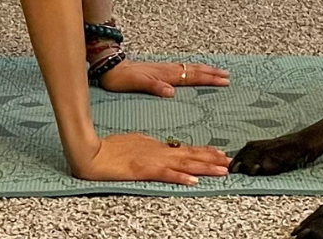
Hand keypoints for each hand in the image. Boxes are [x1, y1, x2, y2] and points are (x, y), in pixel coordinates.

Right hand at [70, 131, 229, 184]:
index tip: (220, 154)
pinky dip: (181, 177)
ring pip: (184, 163)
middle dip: (212, 159)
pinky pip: (166, 174)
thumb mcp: (134, 143)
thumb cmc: (109, 148)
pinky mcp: (143, 170)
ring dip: (204, 167)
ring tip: (222, 169)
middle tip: (231, 161)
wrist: (92, 152)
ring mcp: (152, 160)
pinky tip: (193, 180)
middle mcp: (158, 151)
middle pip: (190, 155)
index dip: (204, 152)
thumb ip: (149, 146)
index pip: (185, 149)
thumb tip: (160, 148)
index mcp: (156, 146)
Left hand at [98, 59, 230, 97]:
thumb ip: (154, 86)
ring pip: (189, 68)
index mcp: (165, 74)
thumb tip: (172, 92)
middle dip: (211, 73)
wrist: (109, 66)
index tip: (224, 80)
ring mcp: (163, 69)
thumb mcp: (136, 83)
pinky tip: (193, 71)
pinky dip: (192, 70)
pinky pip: (181, 69)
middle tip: (227, 76)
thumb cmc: (121, 78)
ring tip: (217, 71)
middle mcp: (167, 70)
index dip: (208, 79)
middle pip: (194, 70)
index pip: (191, 76)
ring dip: (204, 70)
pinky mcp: (158, 70)